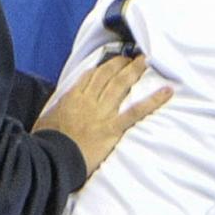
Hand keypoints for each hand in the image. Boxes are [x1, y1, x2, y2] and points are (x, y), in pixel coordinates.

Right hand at [36, 54, 170, 179]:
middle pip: (107, 76)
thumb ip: (60, 107)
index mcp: (72, 97)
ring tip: (145, 61)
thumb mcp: (48, 117)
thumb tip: (65, 103)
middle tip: (134, 56)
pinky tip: (166, 92)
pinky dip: (153, 101)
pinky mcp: (112, 128)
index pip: (90, 76)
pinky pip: (136, 112)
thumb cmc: (48, 141)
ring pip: (120, 85)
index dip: (104, 66)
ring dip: (134, 71)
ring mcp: (102, 113)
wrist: (52, 157)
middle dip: (121, 63)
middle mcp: (89, 100)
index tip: (113, 61)